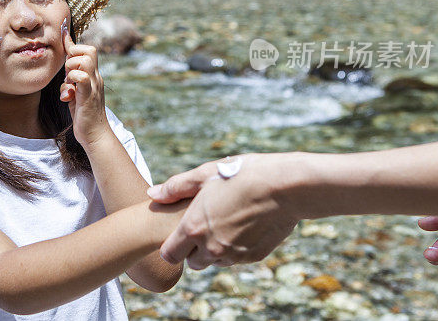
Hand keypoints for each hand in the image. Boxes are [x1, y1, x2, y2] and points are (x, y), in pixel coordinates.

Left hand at [60, 22, 108, 146]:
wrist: (95, 135)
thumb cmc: (84, 115)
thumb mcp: (76, 93)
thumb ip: (73, 80)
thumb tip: (66, 71)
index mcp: (93, 76)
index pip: (88, 51)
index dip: (73, 43)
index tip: (63, 34)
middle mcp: (96, 78)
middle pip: (89, 50)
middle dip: (73, 56)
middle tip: (67, 74)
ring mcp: (94, 86)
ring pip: (85, 60)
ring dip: (71, 68)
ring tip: (68, 84)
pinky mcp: (89, 96)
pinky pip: (82, 78)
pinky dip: (72, 80)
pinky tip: (68, 94)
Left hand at [147, 154, 298, 268]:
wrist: (284, 187)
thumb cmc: (241, 175)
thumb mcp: (205, 174)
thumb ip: (176, 187)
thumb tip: (153, 194)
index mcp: (194, 228)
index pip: (170, 255)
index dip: (172, 245)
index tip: (180, 232)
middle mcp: (211, 248)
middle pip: (193, 262)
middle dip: (194, 248)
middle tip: (205, 224)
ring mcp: (233, 255)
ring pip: (215, 262)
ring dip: (215, 249)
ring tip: (226, 221)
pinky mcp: (253, 257)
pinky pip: (236, 259)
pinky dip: (235, 248)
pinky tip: (244, 224)